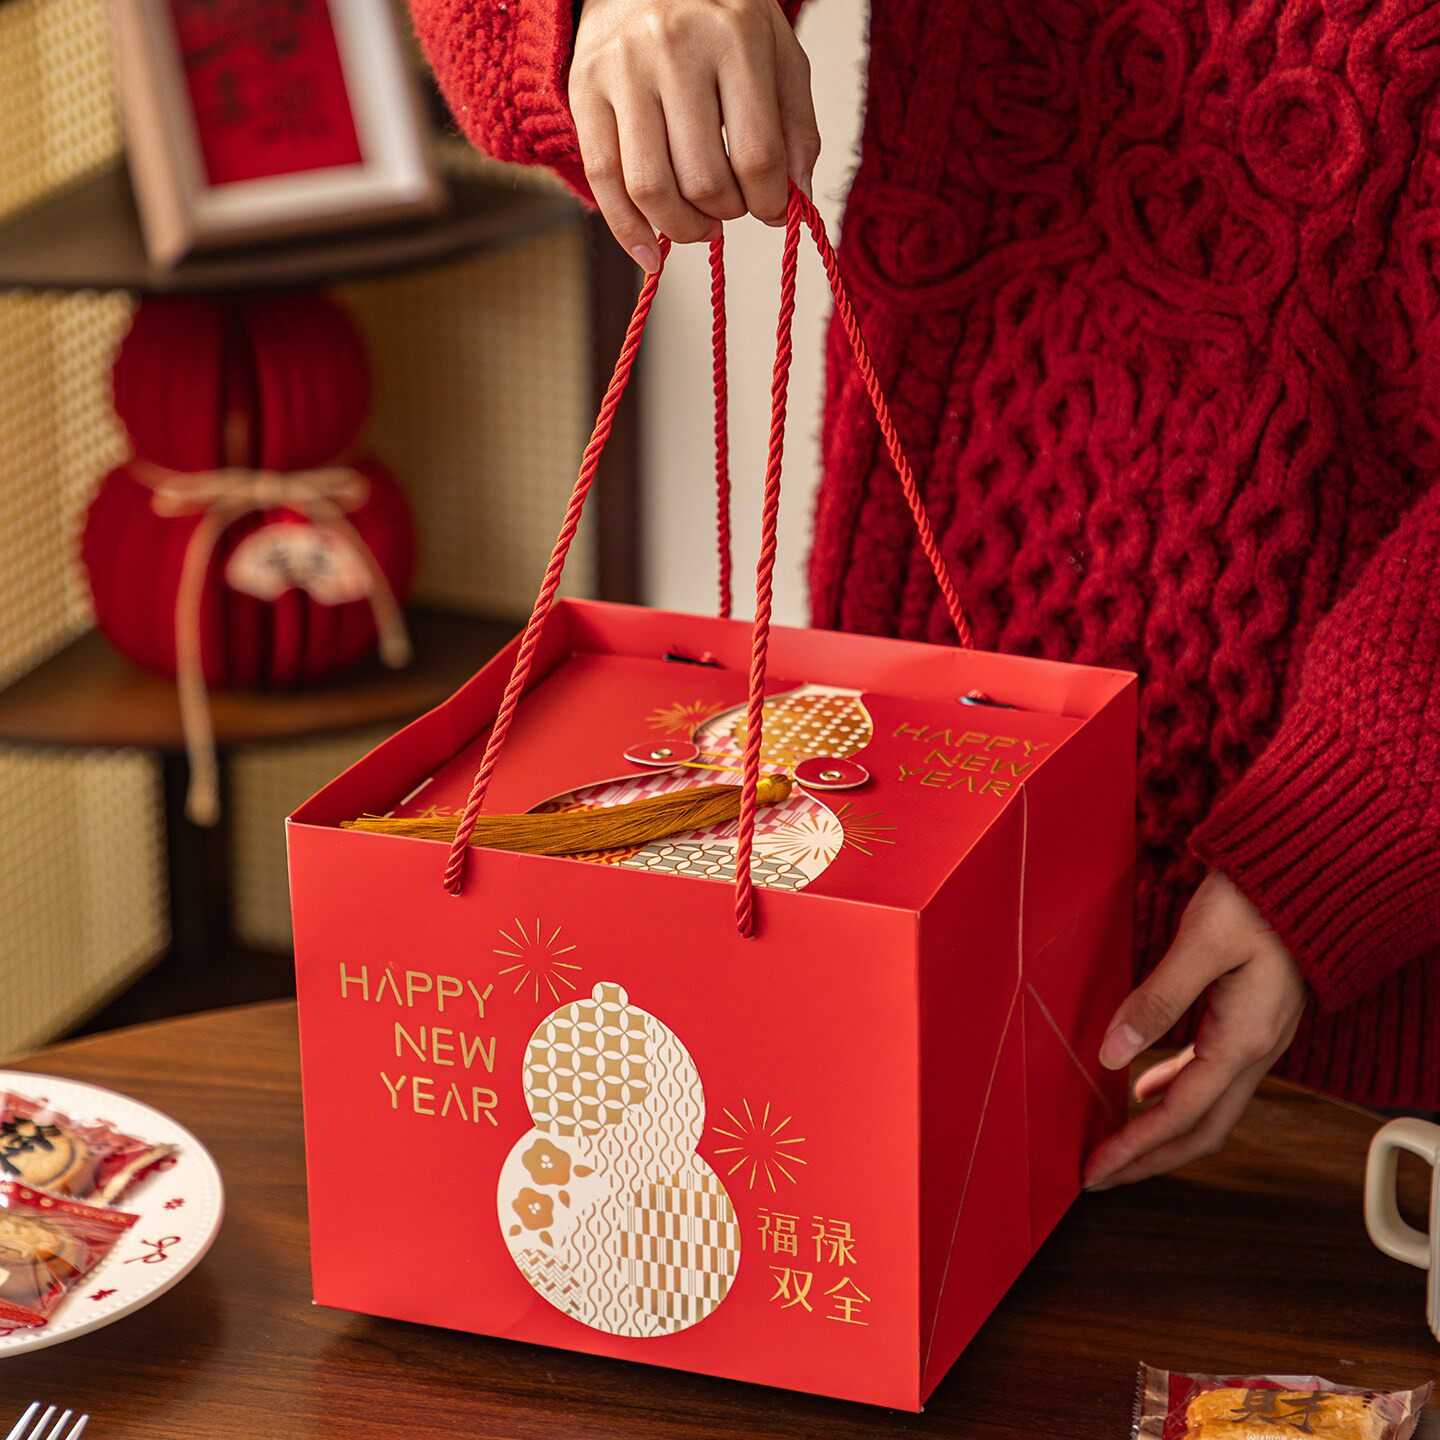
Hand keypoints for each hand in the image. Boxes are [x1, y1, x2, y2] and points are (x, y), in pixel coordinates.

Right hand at [569, 0, 820, 269]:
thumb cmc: (721, 20)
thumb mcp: (778, 55)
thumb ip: (797, 126)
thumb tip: (797, 201)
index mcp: (734, 36)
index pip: (757, 155)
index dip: (770, 202)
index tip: (772, 210)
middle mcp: (673, 47)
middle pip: (703, 179)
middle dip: (725, 214)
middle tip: (730, 210)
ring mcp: (622, 69)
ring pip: (651, 187)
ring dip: (682, 228)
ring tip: (699, 225)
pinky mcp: (583, 88)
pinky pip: (602, 178)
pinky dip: (628, 230)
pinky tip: (651, 254)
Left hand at [1083, 871, 1306, 1189]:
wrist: (1308, 874)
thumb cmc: (1255, 901)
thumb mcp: (1200, 944)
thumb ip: (1156, 1000)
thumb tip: (1110, 1054)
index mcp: (1242, 1041)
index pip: (1181, 1116)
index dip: (1136, 1148)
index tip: (1095, 1169)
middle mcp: (1254, 1050)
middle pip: (1201, 1130)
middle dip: (1150, 1159)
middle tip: (1101, 1174)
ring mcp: (1256, 1039)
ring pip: (1208, 1107)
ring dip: (1161, 1130)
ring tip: (1116, 1139)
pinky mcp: (1249, 1021)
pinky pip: (1210, 1075)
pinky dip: (1175, 1092)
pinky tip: (1146, 1086)